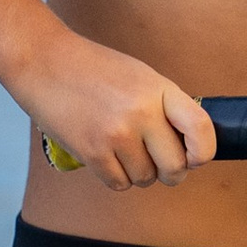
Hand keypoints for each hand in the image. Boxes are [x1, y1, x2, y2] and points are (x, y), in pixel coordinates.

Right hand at [28, 39, 217, 190]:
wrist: (43, 62)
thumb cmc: (93, 69)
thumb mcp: (140, 76)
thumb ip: (165, 106)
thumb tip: (188, 145)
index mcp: (159, 90)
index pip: (200, 128)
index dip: (204, 152)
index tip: (195, 157)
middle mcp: (141, 113)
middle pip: (175, 167)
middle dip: (170, 172)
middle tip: (159, 163)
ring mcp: (116, 134)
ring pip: (146, 179)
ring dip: (139, 173)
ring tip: (124, 151)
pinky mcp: (91, 152)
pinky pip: (119, 184)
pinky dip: (117, 178)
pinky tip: (107, 157)